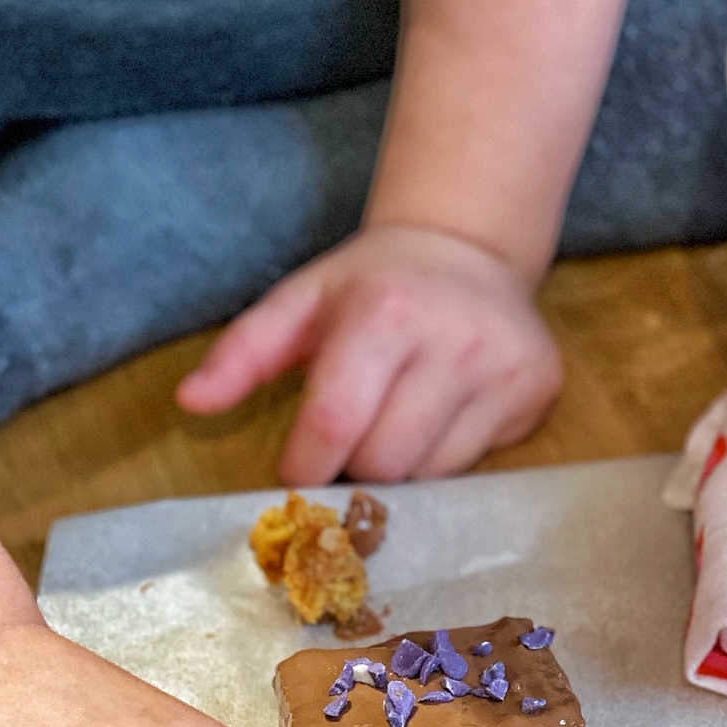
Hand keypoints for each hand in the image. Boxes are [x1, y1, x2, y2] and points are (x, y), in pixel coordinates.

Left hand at [177, 224, 562, 484]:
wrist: (471, 250)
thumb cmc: (373, 285)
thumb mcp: (301, 302)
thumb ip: (241, 352)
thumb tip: (189, 401)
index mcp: (386, 311)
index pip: (336, 421)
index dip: (308, 463)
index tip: (298, 470)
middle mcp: (455, 339)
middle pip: (385, 460)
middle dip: (356, 464)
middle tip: (353, 437)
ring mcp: (504, 368)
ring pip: (433, 475)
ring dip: (402, 467)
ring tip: (398, 419)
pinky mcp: (537, 392)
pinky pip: (476, 467)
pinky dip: (445, 458)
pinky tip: (442, 415)